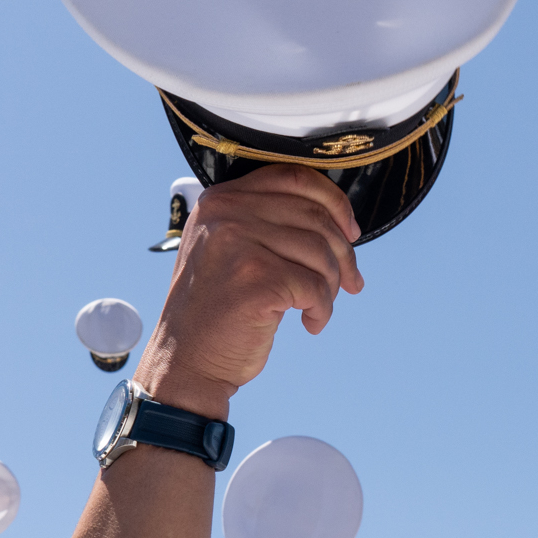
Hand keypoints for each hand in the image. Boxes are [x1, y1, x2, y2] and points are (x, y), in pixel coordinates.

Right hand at [137, 169, 363, 415]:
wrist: (187, 360)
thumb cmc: (217, 309)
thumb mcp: (230, 248)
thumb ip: (269, 222)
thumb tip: (341, 223)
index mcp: (221, 199)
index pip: (293, 177)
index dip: (334, 202)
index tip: (350, 232)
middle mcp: (226, 213)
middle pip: (314, 217)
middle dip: (343, 253)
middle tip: (351, 282)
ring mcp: (238, 244)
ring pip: (320, 252)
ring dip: (331, 285)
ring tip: (318, 307)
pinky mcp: (255, 280)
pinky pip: (315, 287)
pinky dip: (322, 309)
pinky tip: (310, 323)